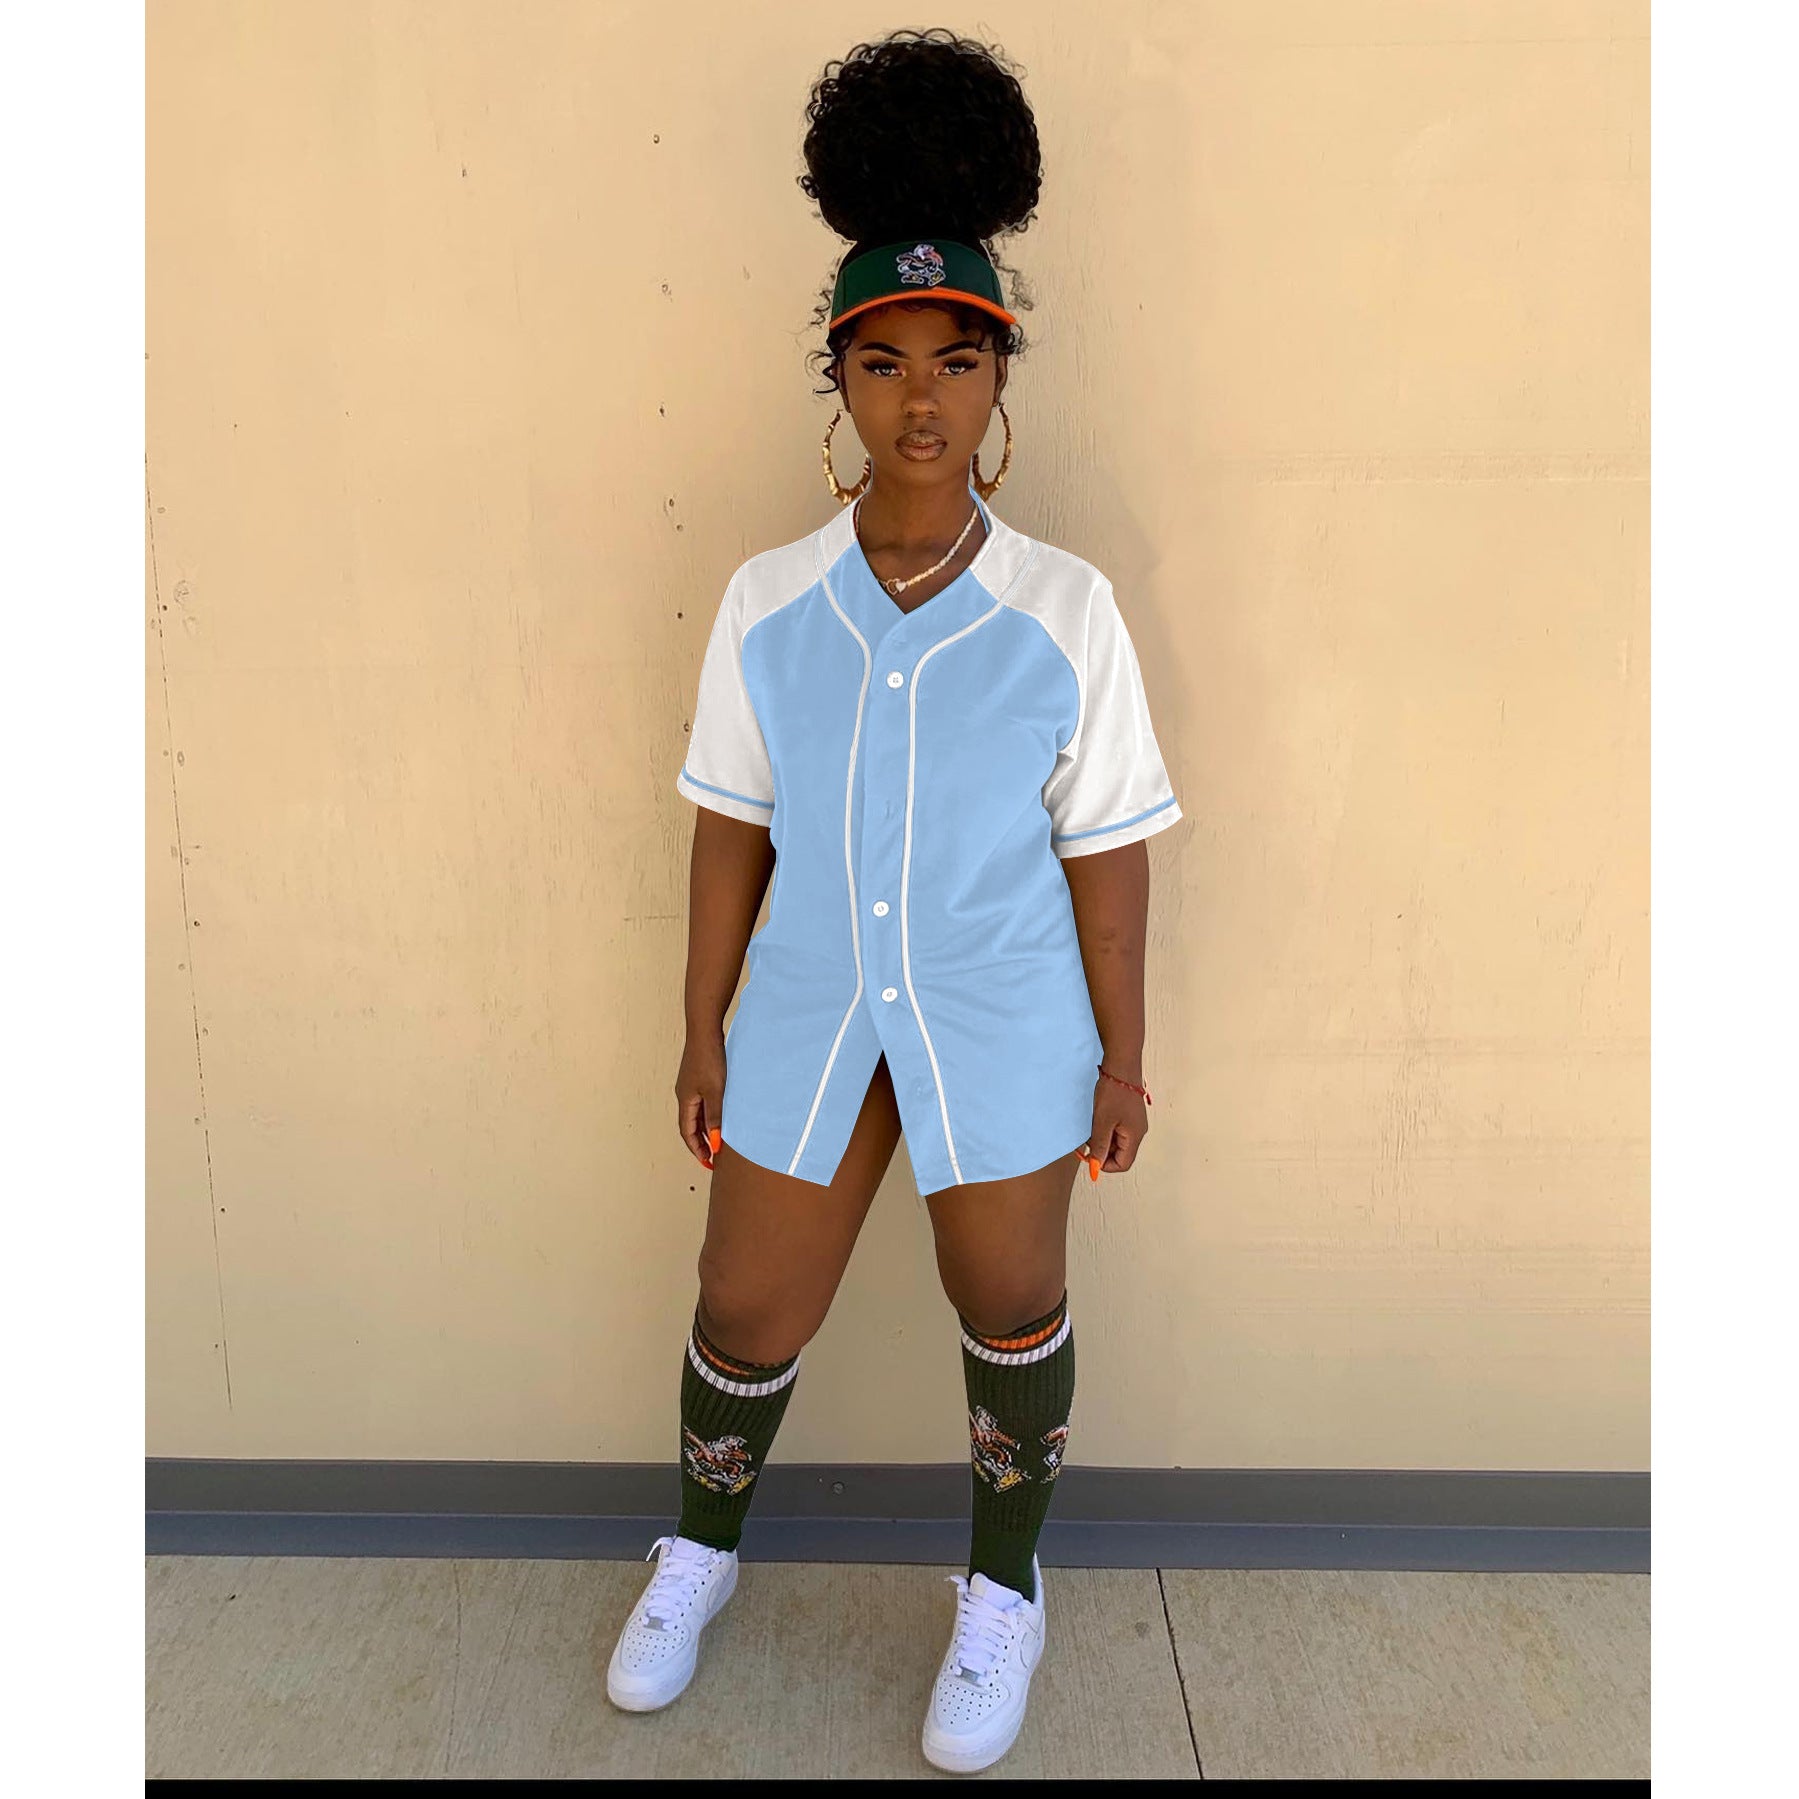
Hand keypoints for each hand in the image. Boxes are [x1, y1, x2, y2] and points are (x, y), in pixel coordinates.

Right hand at [675, 1031, 726, 1171]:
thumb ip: (715, 1117)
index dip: (697, 1149)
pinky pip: (700, 1103)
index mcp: (685, 1100)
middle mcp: (684, 1095)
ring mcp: (690, 1085)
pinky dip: (707, 1115)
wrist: (705, 1030)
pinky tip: (718, 1115)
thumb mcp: (715, 1092)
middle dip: (699, 1143)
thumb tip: (715, 1141)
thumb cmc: (709, 1059)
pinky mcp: (697, 1077)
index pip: (687, 1132)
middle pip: (689, 1125)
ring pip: (695, 1114)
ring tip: (716, 1141)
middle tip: (712, 1157)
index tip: (707, 1162)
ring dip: (703, 1129)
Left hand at [1078, 1069, 1147, 1181]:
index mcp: (1135, 1136)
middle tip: (1086, 1141)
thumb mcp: (1103, 1122)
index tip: (1089, 1157)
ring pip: (1116, 1141)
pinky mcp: (1128, 1114)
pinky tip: (1095, 1119)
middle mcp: (1137, 1132)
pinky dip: (1104, 1129)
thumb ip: (1100, 1145)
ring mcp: (1133, 1122)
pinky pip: (1116, 1129)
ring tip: (1090, 1127)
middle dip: (1102, 1150)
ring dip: (1102, 1139)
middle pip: (1120, 1154)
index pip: (1123, 1164)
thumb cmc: (1115, 1091)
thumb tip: (1097, 1164)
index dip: (1105, 1165)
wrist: (1121, 1066)